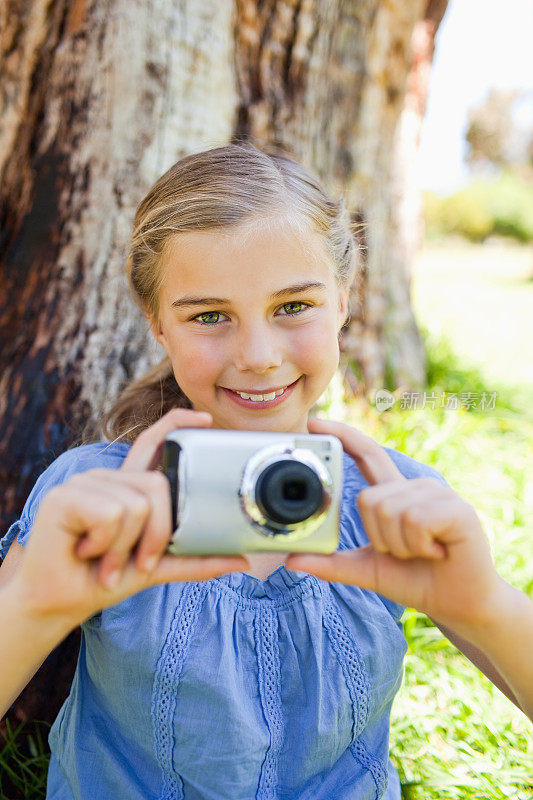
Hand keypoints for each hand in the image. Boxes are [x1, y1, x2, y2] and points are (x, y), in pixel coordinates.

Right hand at [16, 409, 248, 627]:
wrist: (60, 604)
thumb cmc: (103, 579)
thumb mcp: (158, 568)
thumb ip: (195, 560)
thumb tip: (240, 562)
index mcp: (126, 489)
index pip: (152, 444)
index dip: (176, 424)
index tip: (205, 420)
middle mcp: (106, 479)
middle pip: (156, 485)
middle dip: (156, 534)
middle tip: (136, 562)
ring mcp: (84, 484)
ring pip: (136, 505)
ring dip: (124, 548)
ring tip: (104, 561)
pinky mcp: (65, 497)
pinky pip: (111, 514)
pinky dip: (105, 544)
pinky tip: (85, 551)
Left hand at [285, 418, 500, 631]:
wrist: (459, 604)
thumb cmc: (416, 581)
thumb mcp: (368, 570)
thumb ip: (332, 564)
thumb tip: (292, 561)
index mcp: (395, 495)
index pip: (367, 455)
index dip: (343, 436)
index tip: (315, 423)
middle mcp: (416, 487)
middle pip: (370, 499)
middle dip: (380, 537)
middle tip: (406, 551)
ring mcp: (438, 494)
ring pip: (390, 509)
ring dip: (400, 545)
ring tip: (424, 552)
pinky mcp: (457, 509)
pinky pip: (415, 519)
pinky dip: (419, 545)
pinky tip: (438, 551)